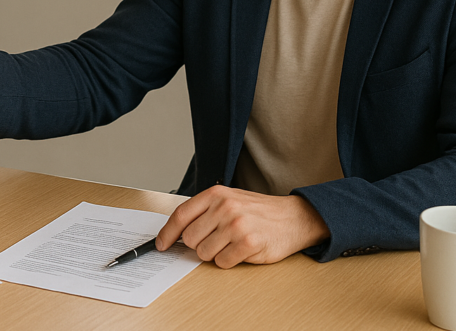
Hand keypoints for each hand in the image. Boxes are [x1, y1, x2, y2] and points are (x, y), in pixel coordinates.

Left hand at [155, 186, 329, 267]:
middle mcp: (224, 207)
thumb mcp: (229, 200)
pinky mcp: (248, 242)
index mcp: (216, 194)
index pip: (181, 215)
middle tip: (216, 241)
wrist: (293, 217)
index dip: (167, 233)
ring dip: (216, 254)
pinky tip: (242, 250)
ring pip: (205, 253)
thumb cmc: (258, 211)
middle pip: (190, 239)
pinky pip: (223, 262)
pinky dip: (229, 261)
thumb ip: (204, 212)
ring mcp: (236, 224)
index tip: (161, 245)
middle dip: (199, 245)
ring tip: (232, 244)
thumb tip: (177, 233)